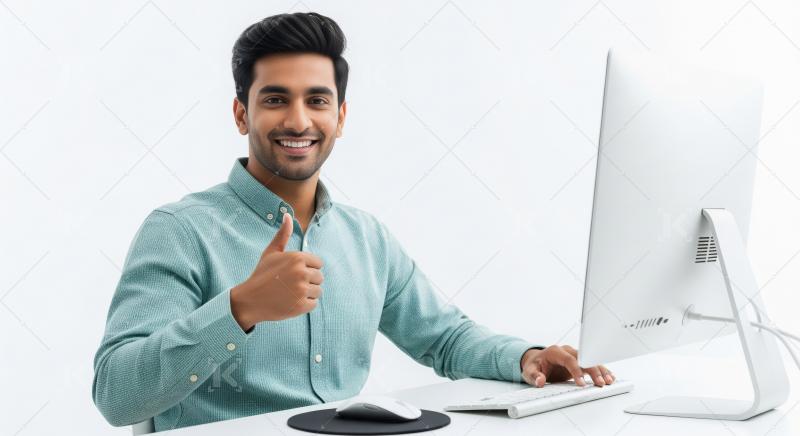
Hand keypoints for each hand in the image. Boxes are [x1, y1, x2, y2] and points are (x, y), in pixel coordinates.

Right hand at [230, 213, 323, 330]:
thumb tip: (288, 215)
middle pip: (319, 277)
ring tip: (290, 293)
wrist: (250, 300)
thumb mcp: (271, 252)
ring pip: (318, 291)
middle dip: (308, 281)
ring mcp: (301, 290)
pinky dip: (304, 305)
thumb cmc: (262, 275)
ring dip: (307, 294)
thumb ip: (283, 234)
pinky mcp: (301, 305)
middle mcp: (301, 272)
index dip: (307, 268)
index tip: (293, 273)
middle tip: (290, 285)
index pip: (318, 263)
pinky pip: (314, 304)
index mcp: (297, 258)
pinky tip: (291, 302)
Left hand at [520, 345, 613, 387]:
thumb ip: (534, 376)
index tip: (581, 383)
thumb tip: (540, 381)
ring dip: (600, 370)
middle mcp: (567, 351)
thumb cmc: (534, 365)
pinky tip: (609, 377)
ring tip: (609, 381)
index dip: (576, 370)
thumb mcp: (529, 371)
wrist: (537, 361)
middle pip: (583, 358)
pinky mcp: (580, 362)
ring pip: (590, 360)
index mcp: (555, 352)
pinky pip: (592, 364)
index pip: (568, 359)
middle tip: (600, 383)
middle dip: (593, 370)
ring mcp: (575, 355)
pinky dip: (601, 370)